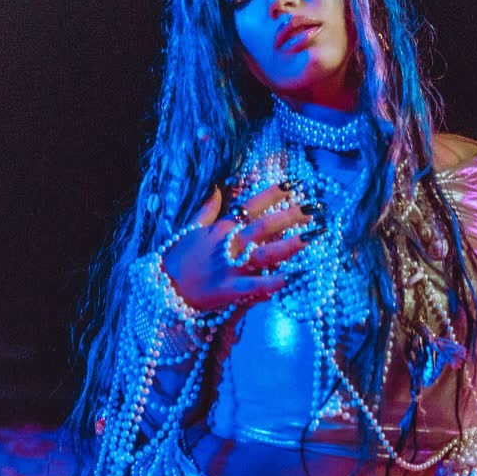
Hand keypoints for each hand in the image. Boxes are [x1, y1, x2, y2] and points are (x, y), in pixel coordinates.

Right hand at [158, 181, 321, 312]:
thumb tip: (217, 188)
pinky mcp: (228, 290)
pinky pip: (252, 287)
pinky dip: (269, 283)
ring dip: (288, 245)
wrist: (162, 288)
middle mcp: (228, 245)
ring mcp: (229, 268)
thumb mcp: (190, 228)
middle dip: (290, 216)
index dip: (272, 194)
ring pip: (263, 253)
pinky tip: (288, 279)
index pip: (250, 205)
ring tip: (311, 238)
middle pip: (264, 226)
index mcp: (221, 228)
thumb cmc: (177, 258)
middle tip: (314, 210)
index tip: (293, 185)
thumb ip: (207, 209)